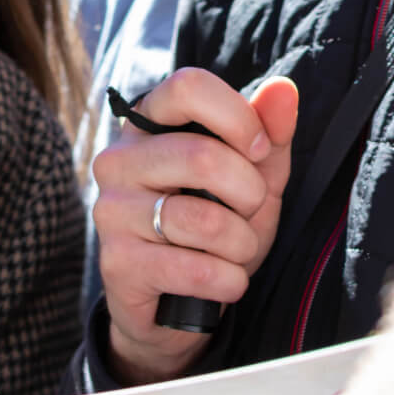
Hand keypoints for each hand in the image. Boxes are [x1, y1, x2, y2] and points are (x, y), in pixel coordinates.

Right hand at [93, 70, 297, 383]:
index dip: (237, 117)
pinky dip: (228, 281)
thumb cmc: (212, 234)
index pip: (186, 88)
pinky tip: (224, 284)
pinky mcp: (117, 263)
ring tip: (235, 255)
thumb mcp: (251, 180)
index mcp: (147, 127)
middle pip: (202, 156)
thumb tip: (282, 91)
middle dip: (249, 194)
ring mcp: (111, 213)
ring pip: (202, 220)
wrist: (172, 307)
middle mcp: (117, 162)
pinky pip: (194, 269)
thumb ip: (269, 136)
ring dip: (241, 245)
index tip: (258, 151)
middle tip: (248, 215)